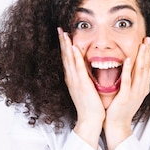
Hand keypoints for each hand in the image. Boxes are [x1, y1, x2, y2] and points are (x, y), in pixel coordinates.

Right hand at [58, 28, 104, 147]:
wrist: (90, 120)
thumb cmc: (90, 106)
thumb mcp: (85, 89)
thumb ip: (83, 78)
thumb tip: (85, 69)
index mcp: (72, 79)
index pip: (67, 59)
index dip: (64, 46)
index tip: (63, 34)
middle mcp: (71, 78)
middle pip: (65, 56)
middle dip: (62, 42)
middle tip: (59, 28)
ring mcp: (75, 81)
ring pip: (69, 59)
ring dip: (66, 46)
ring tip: (64, 33)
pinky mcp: (82, 84)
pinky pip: (78, 68)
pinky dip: (75, 57)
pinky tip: (73, 48)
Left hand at [104, 36, 149, 149]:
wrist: (117, 126)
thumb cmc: (120, 109)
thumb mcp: (129, 93)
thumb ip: (131, 82)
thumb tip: (131, 69)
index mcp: (142, 88)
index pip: (148, 68)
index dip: (148, 55)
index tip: (148, 43)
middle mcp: (141, 89)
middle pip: (146, 67)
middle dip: (147, 52)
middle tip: (147, 39)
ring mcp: (135, 93)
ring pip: (140, 72)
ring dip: (141, 57)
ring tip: (143, 45)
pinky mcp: (126, 97)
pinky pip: (128, 81)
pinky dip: (129, 70)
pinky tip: (129, 59)